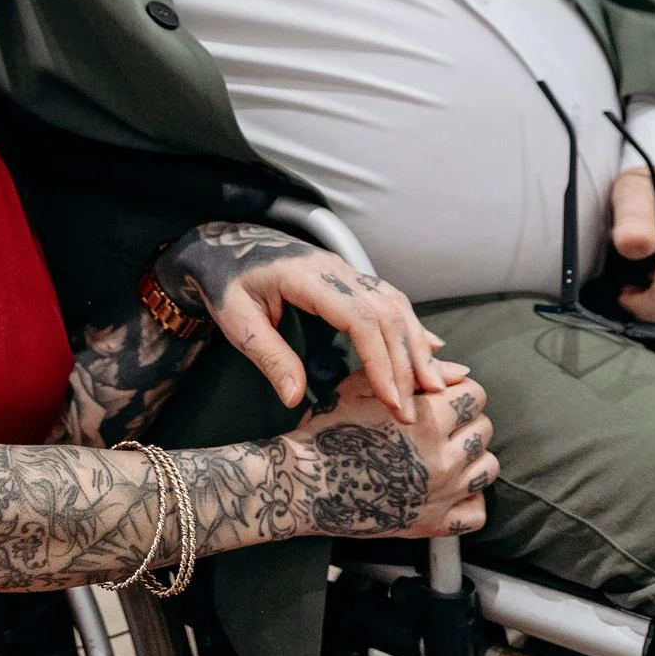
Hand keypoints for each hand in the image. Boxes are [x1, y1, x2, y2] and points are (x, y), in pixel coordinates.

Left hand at [159, 223, 447, 422]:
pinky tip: (430, 347)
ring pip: (394, 305)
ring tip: (434, 386)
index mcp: (308, 276)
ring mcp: (345, 271)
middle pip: (387, 313)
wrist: (220, 248)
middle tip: (418, 407)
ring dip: (416, 345)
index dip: (381, 361)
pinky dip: (410, 327)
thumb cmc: (225, 283)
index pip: (360, 318)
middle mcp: (336, 269)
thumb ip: (269, 357)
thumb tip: (296, 399)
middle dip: (407, 361)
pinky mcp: (347, 279)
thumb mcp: (237, 322)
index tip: (392, 401)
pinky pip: (387, 300)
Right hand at [286, 364, 493, 538]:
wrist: (305, 483)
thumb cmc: (330, 430)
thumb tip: (459, 371)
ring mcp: (441, 494)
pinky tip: (449, 488)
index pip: (475, 395)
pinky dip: (469, 499)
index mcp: (427, 419)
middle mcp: (442, 457)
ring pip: (487, 468)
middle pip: (483, 429)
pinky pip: (477, 513)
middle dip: (465, 421)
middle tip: (438, 425)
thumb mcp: (363, 386)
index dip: (457, 390)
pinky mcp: (433, 524)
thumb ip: (414, 373)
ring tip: (445, 453)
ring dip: (471, 457)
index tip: (440, 397)